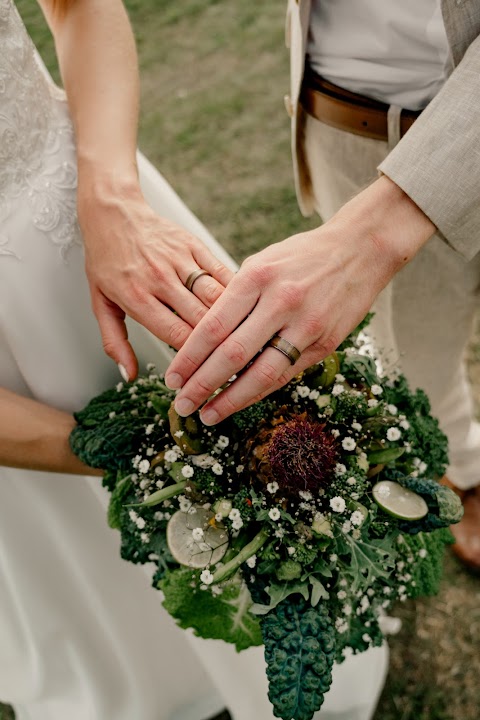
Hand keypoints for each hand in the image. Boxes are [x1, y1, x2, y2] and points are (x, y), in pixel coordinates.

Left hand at [78, 182, 233, 380]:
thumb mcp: (100, 305)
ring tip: (243, 338)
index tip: (206, 371)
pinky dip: (235, 291)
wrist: (113, 213)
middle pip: (200, 318)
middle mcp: (159, 278)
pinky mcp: (194, 244)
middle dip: (218, 344)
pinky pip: (221, 271)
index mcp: (136, 297)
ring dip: (232, 319)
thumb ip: (115, 342)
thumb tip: (130, 375)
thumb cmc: (106, 262)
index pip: (175, 334)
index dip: (195, 358)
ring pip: (215, 296)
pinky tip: (245, 308)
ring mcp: (179, 259)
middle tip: (232, 361)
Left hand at [165, 177, 434, 422]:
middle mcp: (280, 301)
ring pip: (262, 372)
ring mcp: (306, 324)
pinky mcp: (326, 342)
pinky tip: (241, 401)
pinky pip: (287, 374)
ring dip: (231, 399)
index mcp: (257, 276)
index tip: (172, 377)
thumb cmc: (303, 255)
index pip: (213, 326)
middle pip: (232, 354)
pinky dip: (260, 390)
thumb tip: (207, 336)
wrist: (361, 249)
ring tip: (208, 414)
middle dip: (202, 384)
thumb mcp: (263, 261)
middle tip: (181, 404)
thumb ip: (237, 296)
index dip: (189, 357)